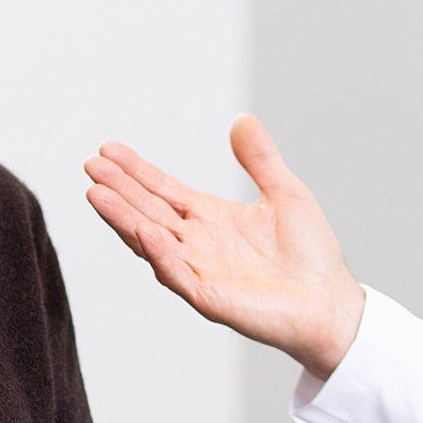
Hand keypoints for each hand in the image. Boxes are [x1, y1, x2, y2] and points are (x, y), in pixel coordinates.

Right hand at [85, 114, 364, 380]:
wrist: (331, 302)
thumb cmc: (311, 256)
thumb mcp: (286, 193)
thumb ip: (260, 159)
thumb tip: (242, 120)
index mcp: (211, 218)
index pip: (163, 190)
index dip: (136, 171)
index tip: (108, 150)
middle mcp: (197, 243)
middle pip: (148, 211)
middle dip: (119, 189)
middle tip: (91, 166)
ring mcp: (199, 270)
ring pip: (151, 241)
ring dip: (123, 218)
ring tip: (97, 194)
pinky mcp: (209, 297)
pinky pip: (177, 272)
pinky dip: (158, 252)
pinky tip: (142, 230)